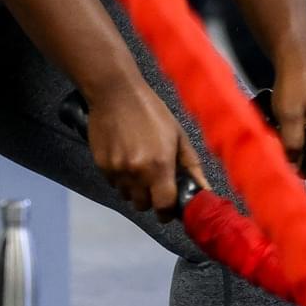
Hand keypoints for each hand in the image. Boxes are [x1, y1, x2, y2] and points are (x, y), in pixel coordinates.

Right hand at [86, 79, 207, 216]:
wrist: (115, 93)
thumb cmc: (151, 111)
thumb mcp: (178, 135)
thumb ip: (191, 165)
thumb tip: (204, 189)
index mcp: (159, 166)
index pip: (164, 206)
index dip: (168, 211)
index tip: (169, 208)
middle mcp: (137, 173)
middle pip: (143, 205)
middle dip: (151, 199)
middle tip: (155, 183)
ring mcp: (116, 170)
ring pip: (126, 196)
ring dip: (134, 190)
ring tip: (138, 168)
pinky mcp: (101, 165)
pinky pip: (113, 184)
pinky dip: (120, 178)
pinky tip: (125, 159)